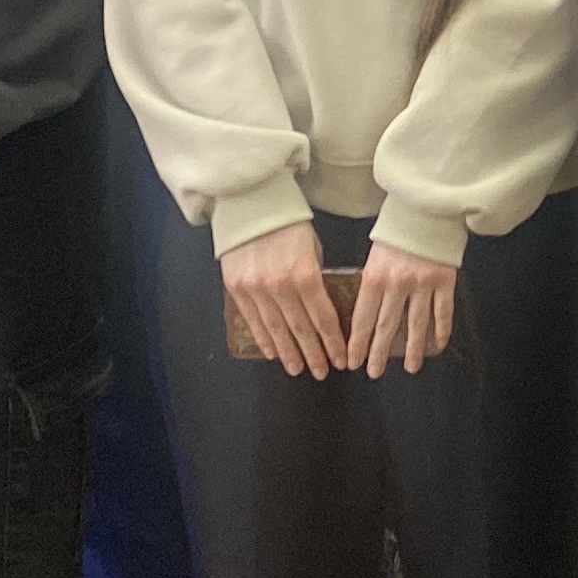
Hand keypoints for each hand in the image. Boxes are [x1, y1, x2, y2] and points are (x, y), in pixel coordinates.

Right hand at [222, 219, 346, 376]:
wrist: (249, 204)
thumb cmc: (287, 222)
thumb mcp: (312, 247)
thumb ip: (315, 276)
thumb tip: (320, 304)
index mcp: (305, 275)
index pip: (323, 319)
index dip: (332, 343)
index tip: (340, 360)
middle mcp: (280, 287)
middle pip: (300, 330)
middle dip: (313, 354)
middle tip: (321, 372)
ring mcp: (256, 289)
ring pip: (276, 330)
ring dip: (289, 353)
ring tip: (298, 369)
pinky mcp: (237, 288)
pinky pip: (253, 321)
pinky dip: (264, 339)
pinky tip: (273, 352)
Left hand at [345, 241, 457, 376]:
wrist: (426, 210)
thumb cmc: (397, 234)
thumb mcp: (375, 256)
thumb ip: (372, 283)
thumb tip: (367, 316)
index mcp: (374, 277)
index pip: (362, 319)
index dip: (357, 343)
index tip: (352, 362)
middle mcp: (397, 284)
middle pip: (386, 326)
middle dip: (378, 353)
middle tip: (373, 373)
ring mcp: (423, 284)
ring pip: (416, 324)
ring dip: (412, 349)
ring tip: (410, 367)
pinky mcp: (445, 281)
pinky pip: (442, 312)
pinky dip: (440, 330)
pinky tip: (437, 344)